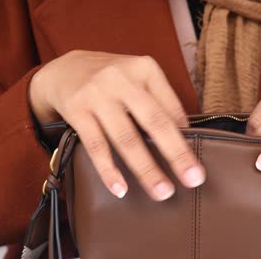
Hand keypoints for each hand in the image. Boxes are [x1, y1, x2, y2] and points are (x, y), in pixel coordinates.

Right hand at [29, 50, 204, 200]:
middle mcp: (122, 78)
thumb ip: (159, 100)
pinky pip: (96, 145)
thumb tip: (185, 134)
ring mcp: (98, 94)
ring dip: (146, 168)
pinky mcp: (77, 110)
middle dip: (176, 153)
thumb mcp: (137, 78)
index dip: (185, 137)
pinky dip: (109, 169)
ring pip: (126, 138)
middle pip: (154, 122)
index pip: (171, 107)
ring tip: (161, 191)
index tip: (197, 162)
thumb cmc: (110, 79)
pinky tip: (120, 188)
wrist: (63, 69)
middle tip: (192, 179)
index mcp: (144, 69)